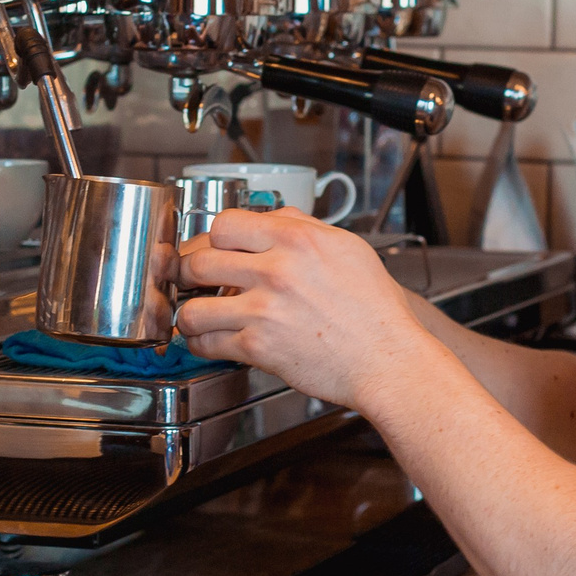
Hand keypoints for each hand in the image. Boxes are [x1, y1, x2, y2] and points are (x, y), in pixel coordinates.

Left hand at [173, 209, 426, 407]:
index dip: (213, 238)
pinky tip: (211, 341)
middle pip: (199, 261)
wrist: (388, 360)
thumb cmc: (375, 310)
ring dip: (189, 313)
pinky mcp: (259, 347)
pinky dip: (202, 344)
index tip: (212, 250)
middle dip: (188, 273)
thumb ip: (305, 227)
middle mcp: (276, 270)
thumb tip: (276, 216)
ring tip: (197, 315)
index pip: (225, 224)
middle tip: (190, 281)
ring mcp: (264, 309)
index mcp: (297, 239)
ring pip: (193, 307)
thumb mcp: (348, 249)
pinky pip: (208, 343)